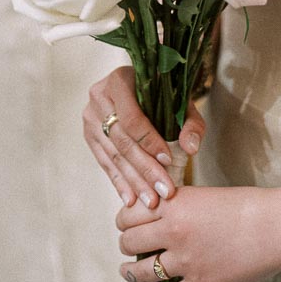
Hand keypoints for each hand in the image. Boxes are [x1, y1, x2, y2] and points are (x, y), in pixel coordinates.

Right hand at [83, 64, 205, 208]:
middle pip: (122, 141)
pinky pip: (105, 162)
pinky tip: (131, 199)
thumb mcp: (179, 99)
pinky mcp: (89, 135)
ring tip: (151, 201)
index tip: (168, 160)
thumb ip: (190, 121)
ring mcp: (90, 117)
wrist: (136, 83)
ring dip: (133, 182)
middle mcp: (99, 97)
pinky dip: (119, 182)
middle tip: (163, 191)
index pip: (132, 118)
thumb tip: (190, 148)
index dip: (150, 141)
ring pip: (113, 155)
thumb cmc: (160, 91)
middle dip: (144, 170)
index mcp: (118, 80)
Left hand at [116, 184, 280, 281]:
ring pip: (140, 271)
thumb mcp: (204, 195)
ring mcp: (185, 261)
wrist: (274, 226)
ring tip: (127, 271)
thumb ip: (180, 206)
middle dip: (126, 244)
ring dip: (129, 272)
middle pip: (130, 242)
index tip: (125, 222)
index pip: (130, 213)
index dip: (124, 219)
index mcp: (174, 204)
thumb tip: (161, 215)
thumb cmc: (246, 205)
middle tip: (128, 245)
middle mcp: (173, 231)